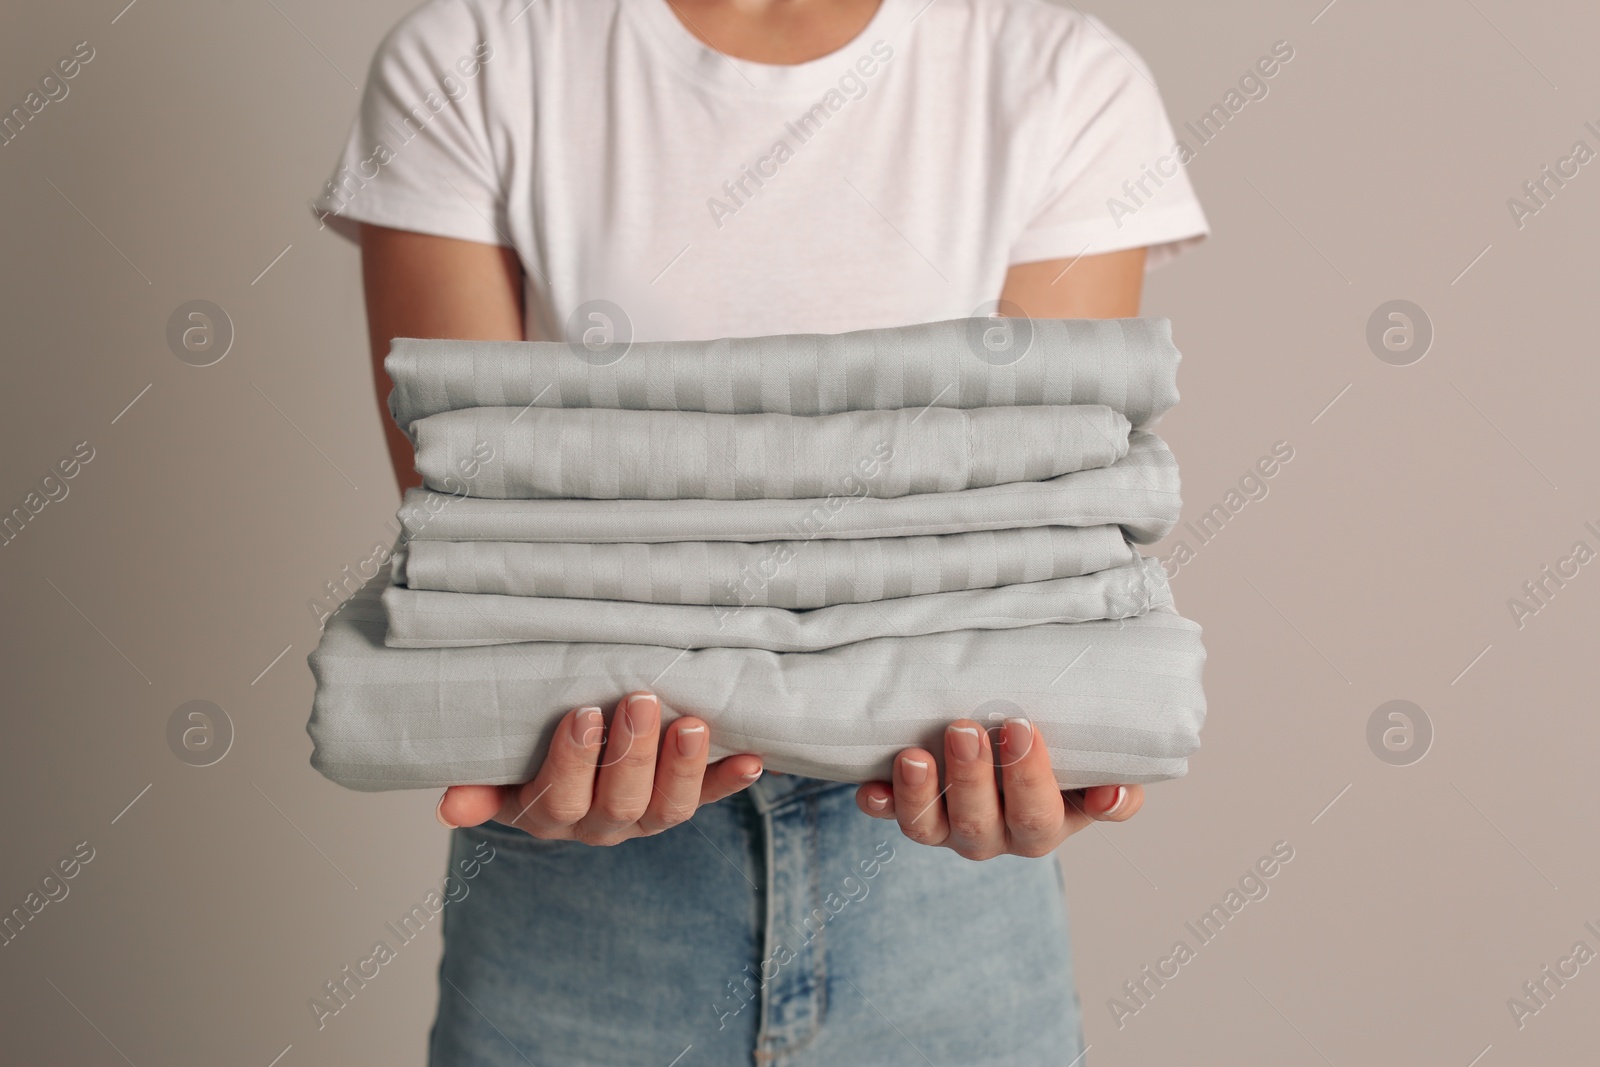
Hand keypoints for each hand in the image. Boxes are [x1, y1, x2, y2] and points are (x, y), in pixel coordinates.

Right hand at [435, 691, 763, 844]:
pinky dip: (731, 780)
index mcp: (547, 812)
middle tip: (641, 701)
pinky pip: (710, 798)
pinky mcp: (683, 801)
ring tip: (694, 724)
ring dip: (683, 767)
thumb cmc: (524, 751)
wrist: (570, 765)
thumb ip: (480, 782)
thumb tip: (448, 807)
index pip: (559, 798)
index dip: (574, 762)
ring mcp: (645, 816)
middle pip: (620, 803)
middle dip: (632, 753)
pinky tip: (753, 758)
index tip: (584, 714)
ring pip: (668, 809)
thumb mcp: (497, 767)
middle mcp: (599, 823)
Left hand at [855, 718, 1141, 858]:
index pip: (1039, 816)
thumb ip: (1116, 785)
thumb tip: (1114, 795)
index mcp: (1044, 824)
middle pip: (980, 821)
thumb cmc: (1057, 755)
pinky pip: (890, 816)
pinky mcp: (910, 811)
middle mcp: (993, 834)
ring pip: (930, 827)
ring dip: (920, 793)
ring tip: (914, 754)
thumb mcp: (1093, 771)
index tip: (1020, 727)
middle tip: (965, 729)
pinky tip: (869, 789)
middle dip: (972, 777)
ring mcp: (946, 827)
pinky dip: (880, 804)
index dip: (1029, 779)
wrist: (1007, 745)